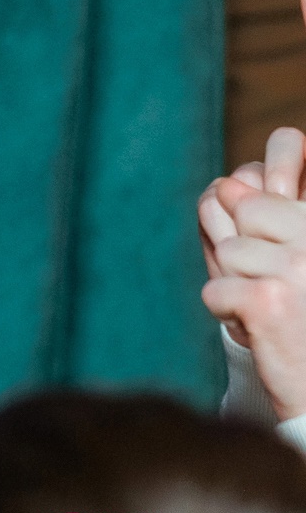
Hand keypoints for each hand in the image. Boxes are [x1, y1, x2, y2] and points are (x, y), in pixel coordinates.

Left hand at [198, 126, 305, 350]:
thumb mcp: (296, 259)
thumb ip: (265, 220)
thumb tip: (226, 184)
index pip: (257, 197)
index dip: (255, 232)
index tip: (280, 265)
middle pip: (241, 214)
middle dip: (245, 252)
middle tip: (274, 288)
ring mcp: (298, 268)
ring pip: (227, 252)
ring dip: (238, 283)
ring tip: (273, 308)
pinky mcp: (269, 302)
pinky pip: (215, 289)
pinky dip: (228, 312)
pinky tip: (262, 328)